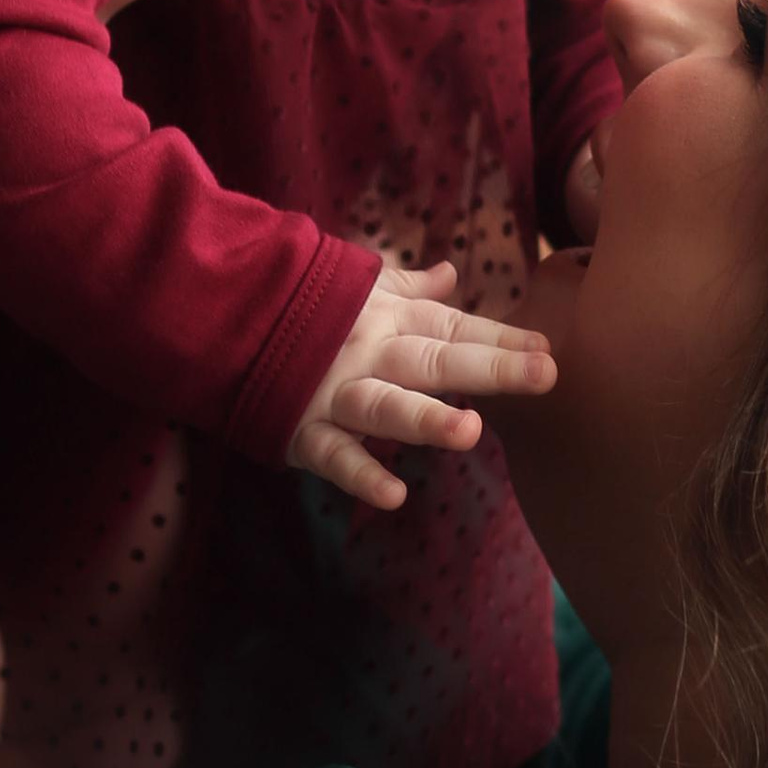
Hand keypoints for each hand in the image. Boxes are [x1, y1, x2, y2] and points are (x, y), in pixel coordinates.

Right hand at [287, 261, 555, 512]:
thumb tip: (452, 273)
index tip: (549, 350)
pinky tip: (394, 494)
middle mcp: (368, 354)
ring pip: (384, 407)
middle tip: (543, 375)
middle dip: (488, 369)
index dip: (502, 339)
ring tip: (468, 433)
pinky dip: (360, 474)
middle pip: (433, 362)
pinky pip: (333, 455)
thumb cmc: (300, 305)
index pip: (455, 328)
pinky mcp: (300, 430)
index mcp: (388, 319)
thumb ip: (408, 287)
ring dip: (425, 420)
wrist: (218, 316)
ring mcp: (335, 394)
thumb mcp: (355, 286)